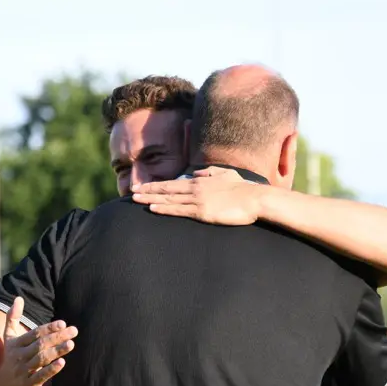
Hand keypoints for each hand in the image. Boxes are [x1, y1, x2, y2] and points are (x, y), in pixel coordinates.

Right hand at [0, 298, 76, 385]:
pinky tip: (62, 363)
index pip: (35, 334)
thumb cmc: (10, 359)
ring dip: (56, 351)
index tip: (63, 323)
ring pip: (41, 359)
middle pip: (40, 345)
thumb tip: (18, 298)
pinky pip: (40, 376)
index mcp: (17, 344)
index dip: (49, 328)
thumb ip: (13, 318)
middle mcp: (20, 356)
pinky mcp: (28, 385)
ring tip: (71, 344)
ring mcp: (23, 370)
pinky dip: (51, 370)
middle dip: (57, 337)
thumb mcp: (9, 338)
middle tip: (74, 330)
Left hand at [130, 167, 263, 225]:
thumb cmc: (243, 188)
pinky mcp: (202, 212)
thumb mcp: (225, 174)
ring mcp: (197, 200)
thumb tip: (196, 172)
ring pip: (169, 199)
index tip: (142, 186)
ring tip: (135, 200)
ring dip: (150, 199)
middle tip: (131, 192)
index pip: (172, 183)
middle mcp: (195, 188)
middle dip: (147, 190)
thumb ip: (209, 172)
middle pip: (166, 189)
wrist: (255, 199)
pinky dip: (164, 209)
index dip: (155, 185)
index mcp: (200, 180)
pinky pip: (178, 211)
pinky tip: (152, 208)